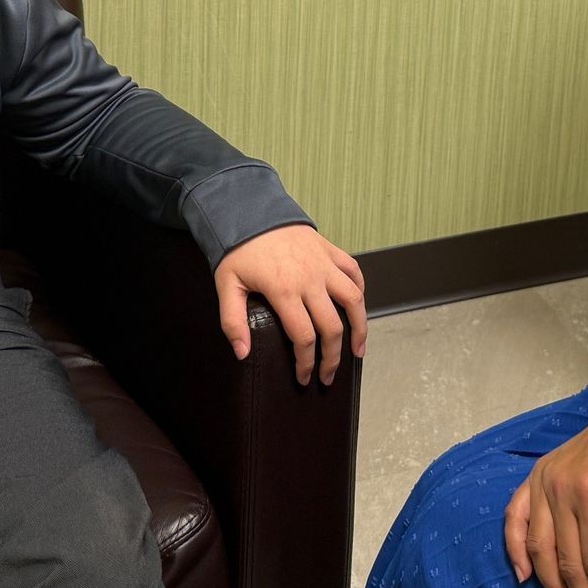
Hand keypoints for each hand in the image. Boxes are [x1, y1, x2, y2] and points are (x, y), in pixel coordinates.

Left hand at [214, 224, 366, 385]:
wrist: (251, 210)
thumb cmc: (238, 250)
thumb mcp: (227, 285)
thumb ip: (232, 321)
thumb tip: (242, 354)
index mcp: (284, 290)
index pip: (304, 338)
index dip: (306, 363)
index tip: (304, 378)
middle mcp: (310, 279)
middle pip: (332, 327)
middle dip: (332, 358)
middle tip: (327, 375)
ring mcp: (324, 264)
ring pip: (354, 300)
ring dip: (359, 328)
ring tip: (357, 350)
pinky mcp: (330, 251)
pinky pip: (354, 272)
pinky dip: (360, 291)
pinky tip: (358, 309)